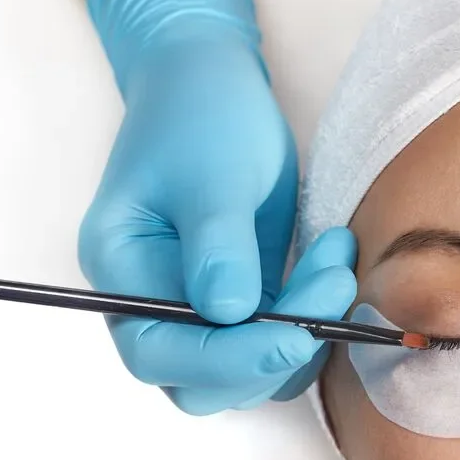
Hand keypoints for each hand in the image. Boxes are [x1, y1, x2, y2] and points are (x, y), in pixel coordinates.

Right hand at [78, 0, 355, 413]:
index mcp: (123, 271)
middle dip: (275, 352)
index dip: (227, 360)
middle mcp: (152, 302)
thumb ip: (218, 247)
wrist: (214, 80)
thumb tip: (229, 314)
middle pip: (204, 378)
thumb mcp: (212, 175)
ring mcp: (196, 303)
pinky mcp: (241, 296)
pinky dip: (313, 311)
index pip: (159, 352)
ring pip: (251, 365)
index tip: (292, 337)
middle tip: (331, 289)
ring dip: (306, 328)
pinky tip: (334, 258)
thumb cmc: (201, 115)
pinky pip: (277, 335)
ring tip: (337, 258)